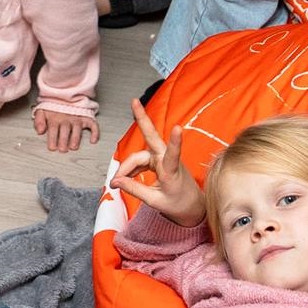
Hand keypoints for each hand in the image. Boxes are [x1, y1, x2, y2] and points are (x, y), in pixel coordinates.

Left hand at [33, 107, 96, 152]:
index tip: (52, 148)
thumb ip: (39, 120)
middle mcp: (67, 118)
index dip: (52, 138)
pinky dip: (95, 132)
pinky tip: (93, 140)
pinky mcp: (86, 117)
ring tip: (73, 146)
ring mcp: (77, 118)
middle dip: (64, 140)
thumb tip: (39, 131)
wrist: (65, 93)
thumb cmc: (54, 106)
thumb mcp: (42, 110)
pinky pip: (93, 124)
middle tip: (63, 149)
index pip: (53, 129)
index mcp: (55, 118)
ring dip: (76, 138)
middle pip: (65, 130)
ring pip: (77, 128)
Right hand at [112, 98, 205, 227]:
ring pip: (138, 156)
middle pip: (151, 137)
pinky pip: (139, 160)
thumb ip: (134, 189)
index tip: (178, 128)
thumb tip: (115, 181)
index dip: (175, 142)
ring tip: (116, 182)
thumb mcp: (155, 201)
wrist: (191, 206)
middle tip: (134, 101)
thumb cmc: (178, 204)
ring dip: (126, 167)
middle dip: (142, 119)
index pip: (173, 154)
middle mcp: (167, 160)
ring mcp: (162, 158)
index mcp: (172, 171)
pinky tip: (124, 178)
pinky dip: (130, 169)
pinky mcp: (159, 160)